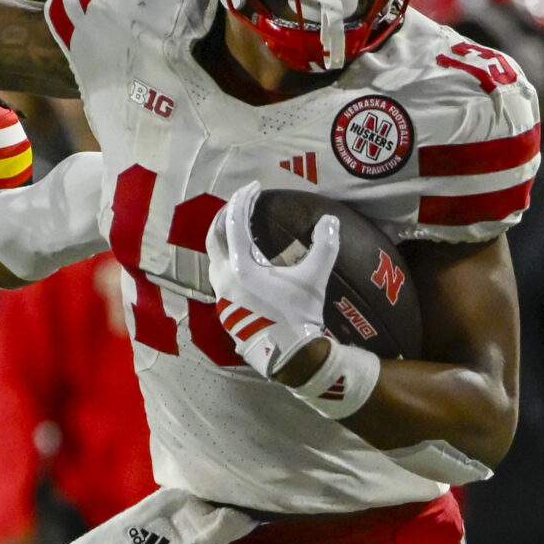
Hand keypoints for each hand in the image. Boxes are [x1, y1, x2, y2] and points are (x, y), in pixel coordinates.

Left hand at [205, 184, 334, 378]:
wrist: (289, 356)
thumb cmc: (300, 315)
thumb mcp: (315, 277)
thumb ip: (325, 245)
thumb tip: (329, 220)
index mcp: (241, 267)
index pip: (234, 222)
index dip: (243, 199)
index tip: (254, 186)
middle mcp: (224, 278)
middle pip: (214, 235)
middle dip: (226, 214)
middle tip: (241, 202)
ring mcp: (221, 295)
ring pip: (214, 256)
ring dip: (224, 237)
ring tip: (239, 227)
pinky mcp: (224, 308)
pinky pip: (219, 273)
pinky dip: (227, 257)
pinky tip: (243, 260)